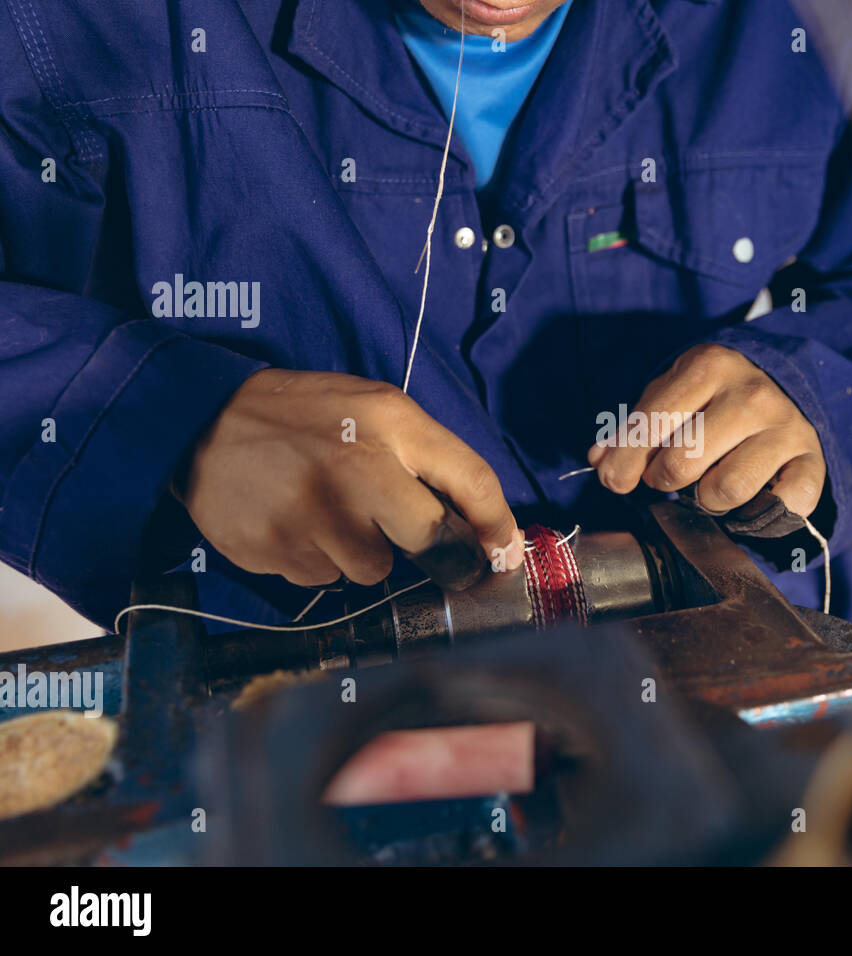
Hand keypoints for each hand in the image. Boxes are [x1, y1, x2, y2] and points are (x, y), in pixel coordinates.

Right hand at [181, 369, 523, 586]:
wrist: (202, 422)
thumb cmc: (308, 417)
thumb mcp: (377, 409)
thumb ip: (431, 459)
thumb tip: (484, 530)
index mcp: (391, 425)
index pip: (473, 481)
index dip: (498, 527)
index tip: (503, 554)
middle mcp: (358, 471)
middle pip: (433, 543)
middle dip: (439, 555)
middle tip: (426, 549)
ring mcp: (313, 516)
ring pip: (371, 571)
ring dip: (362, 553)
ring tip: (329, 511)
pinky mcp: (275, 550)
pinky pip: (321, 579)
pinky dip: (317, 559)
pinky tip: (295, 523)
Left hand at [588, 345, 825, 515]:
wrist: (786, 389)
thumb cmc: (715, 399)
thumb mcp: (672, 395)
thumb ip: (633, 427)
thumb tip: (600, 460)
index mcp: (710, 366)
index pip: (651, 425)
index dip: (624, 461)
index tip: (614, 479)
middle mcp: (752, 394)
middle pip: (682, 463)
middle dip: (663, 479)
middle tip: (669, 475)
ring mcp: (786, 428)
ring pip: (725, 491)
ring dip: (706, 500)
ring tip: (706, 485)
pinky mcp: (812, 462)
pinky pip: (780, 508)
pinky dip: (759, 516)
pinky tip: (748, 499)